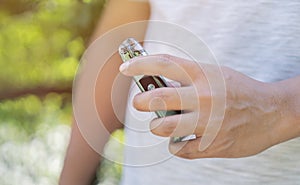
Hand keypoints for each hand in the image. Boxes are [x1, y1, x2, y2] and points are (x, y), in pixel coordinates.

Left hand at [119, 54, 286, 158]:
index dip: (140, 64)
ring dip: (156, 126)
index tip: (126, 68)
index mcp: (203, 75)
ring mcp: (207, 122)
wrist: (272, 111)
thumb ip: (188, 79)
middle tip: (140, 103)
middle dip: (140, 101)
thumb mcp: (215, 74)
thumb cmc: (239, 90)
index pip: (163, 64)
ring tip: (162, 124)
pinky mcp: (212, 144)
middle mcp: (203, 96)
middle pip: (155, 98)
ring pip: (162, 127)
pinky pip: (179, 149)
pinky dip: (175, 145)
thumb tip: (160, 85)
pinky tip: (181, 139)